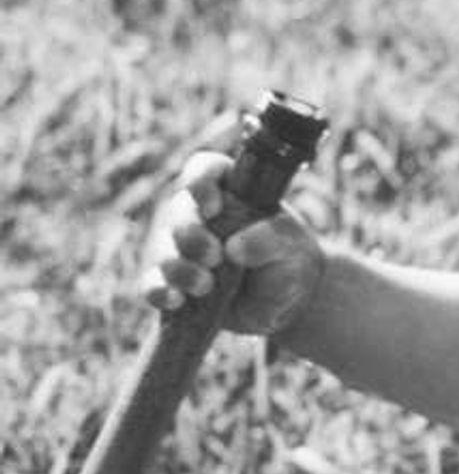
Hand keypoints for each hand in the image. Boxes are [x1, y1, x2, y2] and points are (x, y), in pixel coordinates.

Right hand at [142, 151, 323, 335]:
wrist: (287, 304)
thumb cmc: (290, 262)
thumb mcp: (292, 247)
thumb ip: (271, 239)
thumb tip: (235, 248)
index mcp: (230, 191)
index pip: (205, 169)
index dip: (201, 181)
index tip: (212, 208)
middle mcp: (200, 215)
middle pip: (179, 211)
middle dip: (191, 234)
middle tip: (214, 256)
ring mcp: (183, 250)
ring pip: (163, 249)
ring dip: (179, 268)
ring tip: (206, 286)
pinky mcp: (175, 284)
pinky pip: (152, 284)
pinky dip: (159, 292)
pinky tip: (175, 301)